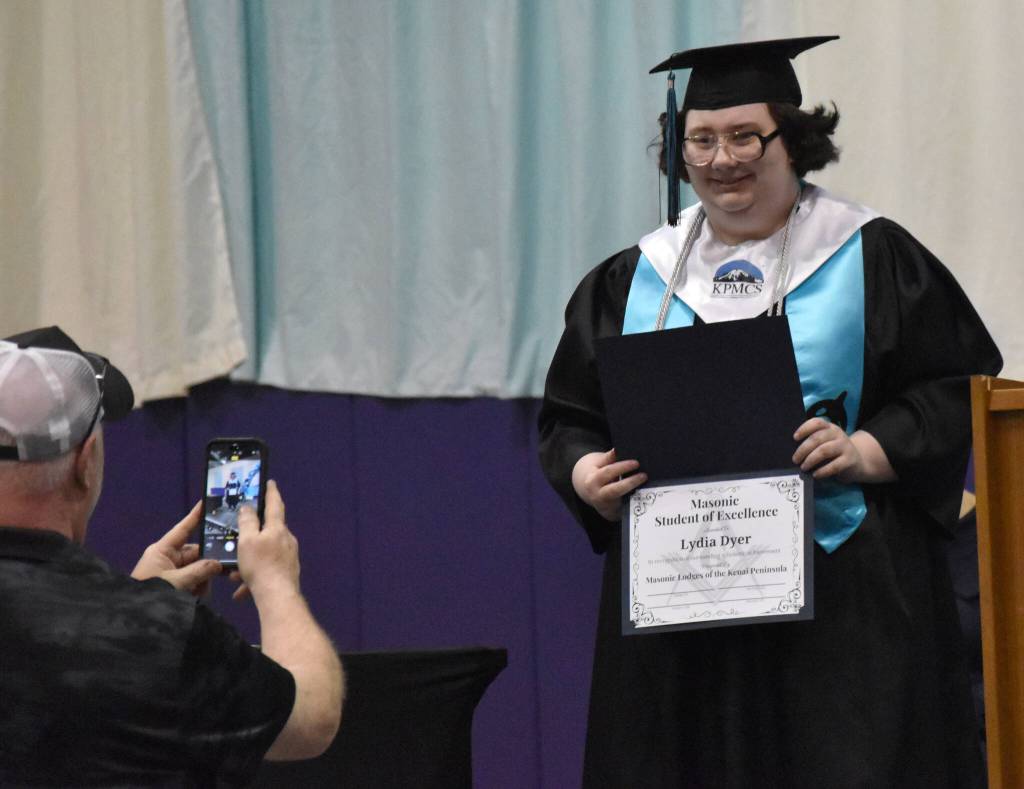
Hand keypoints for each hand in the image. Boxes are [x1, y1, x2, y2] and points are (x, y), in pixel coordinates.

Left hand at [131, 501, 222, 594]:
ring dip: (203, 581)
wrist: (132, 618)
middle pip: (197, 553)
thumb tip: (219, 563)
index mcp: (163, 550)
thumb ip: (199, 571)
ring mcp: (173, 573)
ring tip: (199, 593)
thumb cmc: (150, 593)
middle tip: (221, 571)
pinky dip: (198, 590)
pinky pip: (194, 582)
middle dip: (207, 564)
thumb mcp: (176, 582)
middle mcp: (169, 559)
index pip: (183, 529)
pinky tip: (197, 598)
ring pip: (198, 570)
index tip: (206, 502)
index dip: (195, 516)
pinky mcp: (176, 587)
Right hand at [236, 480, 300, 602]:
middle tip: (239, 540)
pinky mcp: (287, 572)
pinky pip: (267, 570)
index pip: (274, 504)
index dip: (270, 492)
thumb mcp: (247, 541)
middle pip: (268, 531)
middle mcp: (287, 539)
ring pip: (265, 553)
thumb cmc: (260, 565)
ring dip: (248, 561)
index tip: (270, 482)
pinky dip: (253, 577)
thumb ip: (247, 522)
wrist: (277, 597)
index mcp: (277, 528)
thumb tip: (248, 507)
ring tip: (235, 574)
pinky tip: (242, 590)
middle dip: (252, 536)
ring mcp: (289, 556)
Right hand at [571, 449, 647, 521]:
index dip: (622, 467)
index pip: (608, 472)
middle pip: (615, 490)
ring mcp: (605, 507)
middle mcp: (597, 495)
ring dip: (635, 494)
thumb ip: (608, 458)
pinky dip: (636, 503)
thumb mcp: (599, 464)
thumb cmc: (597, 473)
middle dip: (630, 483)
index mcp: (592, 481)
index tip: (636, 463)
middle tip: (644, 475)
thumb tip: (616, 449)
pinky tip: (645, 495)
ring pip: (622, 502)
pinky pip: (626, 509)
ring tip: (647, 485)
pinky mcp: (613, 514)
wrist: (587, 491)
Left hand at [792, 420, 895, 483]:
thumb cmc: (835, 453)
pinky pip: (834, 466)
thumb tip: (795, 453)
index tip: (795, 438)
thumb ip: (813, 443)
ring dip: (811, 460)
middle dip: (803, 449)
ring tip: (803, 467)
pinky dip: (822, 471)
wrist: (858, 462)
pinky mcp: (849, 460)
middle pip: (817, 438)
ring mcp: (845, 446)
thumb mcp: (826, 443)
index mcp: (829, 427)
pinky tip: (815, 475)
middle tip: (795, 460)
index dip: (804, 429)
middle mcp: (837, 434)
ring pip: (824, 451)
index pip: (817, 422)